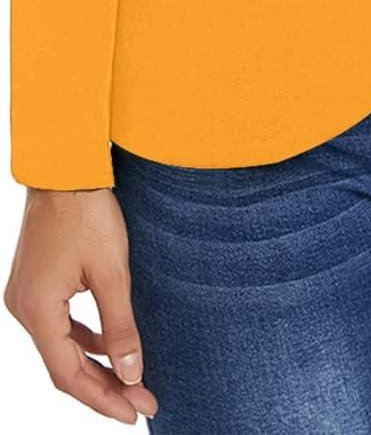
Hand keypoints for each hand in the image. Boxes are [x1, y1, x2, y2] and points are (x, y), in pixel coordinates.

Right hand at [4, 186, 157, 423]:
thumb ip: (121, 326)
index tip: (135, 413)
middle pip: (63, 365)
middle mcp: (23, 308)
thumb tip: (131, 373)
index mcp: (36, 310)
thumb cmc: (87, 212)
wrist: (65, 166)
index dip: (103, 399)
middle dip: (104, 387)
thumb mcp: (112, 272)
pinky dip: (85, 339)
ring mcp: (26, 295)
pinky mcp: (36, 283)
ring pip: (61, 347)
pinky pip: (60, 325)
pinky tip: (111, 345)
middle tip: (142, 403)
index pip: (69, 375)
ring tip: (132, 381)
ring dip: (95, 365)